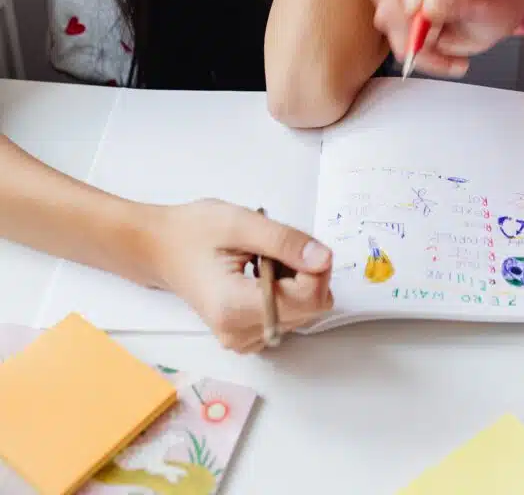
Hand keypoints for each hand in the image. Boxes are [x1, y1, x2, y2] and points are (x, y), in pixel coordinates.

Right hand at [149, 200, 332, 350]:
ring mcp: (242, 340)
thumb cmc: (193, 232)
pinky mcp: (246, 336)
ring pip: (303, 312)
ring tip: (264, 258)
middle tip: (278, 247)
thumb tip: (324, 259)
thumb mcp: (240, 223)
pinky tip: (263, 273)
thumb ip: (285, 241)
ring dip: (296, 281)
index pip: (308, 298)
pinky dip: (286, 292)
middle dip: (306, 272)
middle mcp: (239, 334)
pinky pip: (288, 316)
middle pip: (309, 308)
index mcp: (235, 308)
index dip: (315, 266)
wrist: (160, 248)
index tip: (298, 243)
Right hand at [368, 0, 523, 75]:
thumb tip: (428, 5)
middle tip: (432, 34)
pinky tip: (452, 61)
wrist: (496, 16)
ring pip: (386, 16)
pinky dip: (425, 58)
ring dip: (415, 41)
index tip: (417, 4)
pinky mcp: (401, 23)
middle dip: (405, 16)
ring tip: (452, 52)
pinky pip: (399, 43)